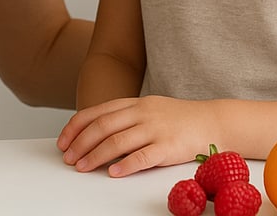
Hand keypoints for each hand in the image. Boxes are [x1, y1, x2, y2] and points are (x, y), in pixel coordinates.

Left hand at [57, 96, 219, 176]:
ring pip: (118, 141)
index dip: (76, 127)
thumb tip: (94, 134)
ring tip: (83, 168)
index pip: (97, 112)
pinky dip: (125, 165)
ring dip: (96, 156)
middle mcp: (142, 113)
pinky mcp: (169, 146)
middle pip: (103, 126)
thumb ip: (124, 118)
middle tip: (68, 158)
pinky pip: (143, 157)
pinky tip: (113, 173)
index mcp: (134, 103)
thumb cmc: (177, 119)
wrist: (212, 122)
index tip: (63, 141)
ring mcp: (156, 128)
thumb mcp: (148, 110)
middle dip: (81, 143)